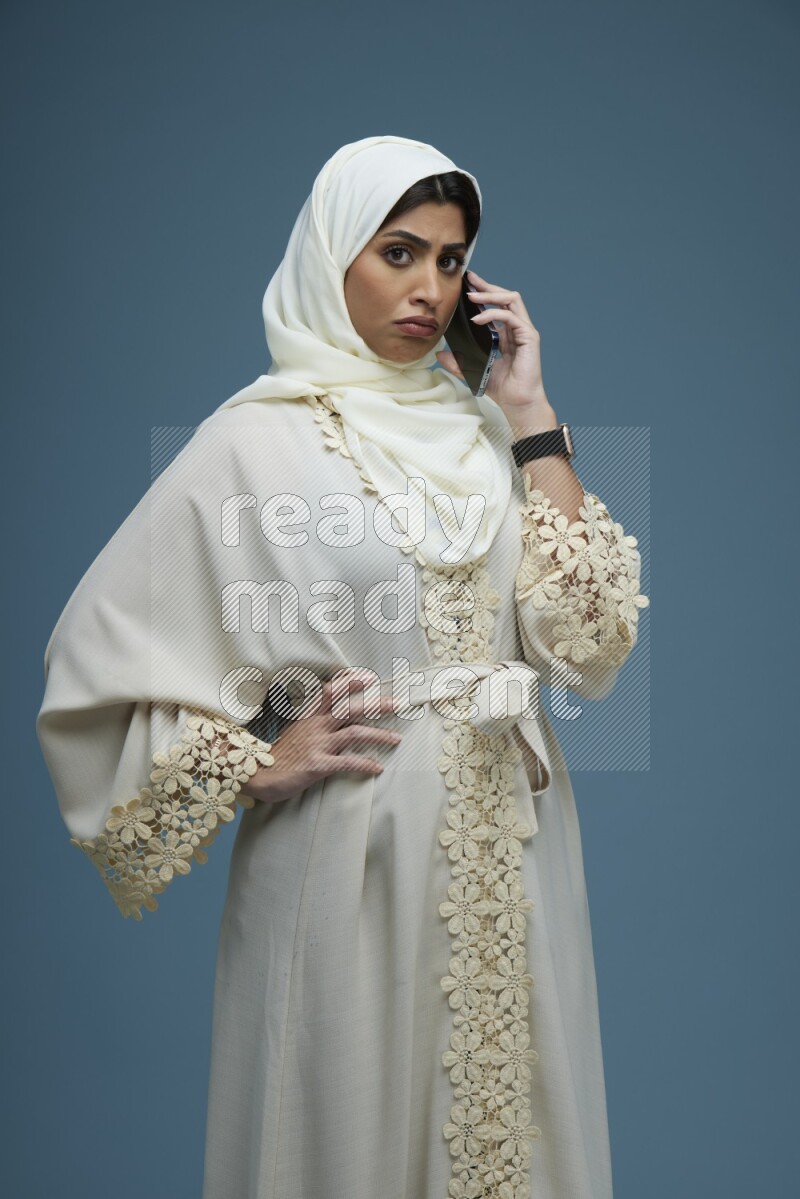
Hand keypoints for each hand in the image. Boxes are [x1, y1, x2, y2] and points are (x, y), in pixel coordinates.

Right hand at [244, 672, 402, 803]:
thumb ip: (311, 720)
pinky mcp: (318, 764)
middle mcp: (315, 726)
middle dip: (377, 704)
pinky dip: (365, 764)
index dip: (350, 681)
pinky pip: (347, 762)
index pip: (331, 691)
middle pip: (351, 708)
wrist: (256, 774)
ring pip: (355, 732)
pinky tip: (378, 767)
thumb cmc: (278, 755)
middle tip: (398, 703)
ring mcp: (317, 744)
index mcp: (309, 716)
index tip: (369, 676)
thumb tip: (331, 716)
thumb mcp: (293, 730)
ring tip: (396, 738)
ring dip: (379, 735)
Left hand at [436, 269, 557, 429]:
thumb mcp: (473, 371)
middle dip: (486, 286)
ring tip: (472, 297)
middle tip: (470, 279)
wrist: (518, 403)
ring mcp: (524, 331)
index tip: (467, 284)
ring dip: (491, 295)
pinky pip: (511, 317)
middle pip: (505, 296)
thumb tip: (439, 355)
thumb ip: (458, 362)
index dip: (483, 293)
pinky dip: (493, 314)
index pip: (497, 305)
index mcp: (506, 334)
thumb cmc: (502, 389)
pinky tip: (478, 320)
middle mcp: (517, 329)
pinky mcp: (529, 337)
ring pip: (512, 300)